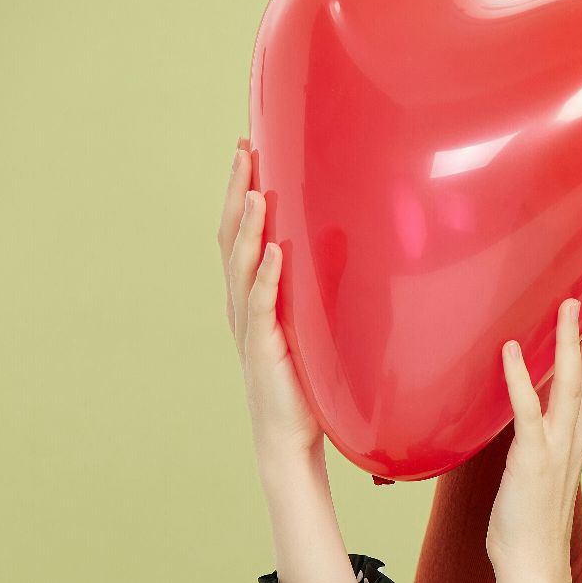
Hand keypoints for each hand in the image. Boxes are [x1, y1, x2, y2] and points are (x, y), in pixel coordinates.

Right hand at [219, 139, 324, 461]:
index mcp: (252, 293)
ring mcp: (249, 325)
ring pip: (241, 264)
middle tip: (242, 148)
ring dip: (247, 226)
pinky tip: (273, 252)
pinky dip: (267, 278)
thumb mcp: (316, 323)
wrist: (289, 435)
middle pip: (231, 235)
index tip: (246, 147)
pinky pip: (262, 307)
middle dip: (235, 190)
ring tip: (254, 189)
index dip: (240, 189)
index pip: (241, 230)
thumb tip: (350, 241)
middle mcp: (243, 302)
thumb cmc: (305, 380)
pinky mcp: (264, 348)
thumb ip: (323, 284)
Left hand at [485, 276, 581, 576]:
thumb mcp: (539, 459)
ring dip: (572, 341)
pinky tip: (510, 351)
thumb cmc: (529, 516)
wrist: (533, 564)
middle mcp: (575, 430)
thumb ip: (543, 426)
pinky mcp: (530, 460)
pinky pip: (526, 414)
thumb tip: (535, 397)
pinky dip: (519, 382)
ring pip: (571, 382)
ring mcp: (556, 445)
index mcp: (578, 427)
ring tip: (575, 301)